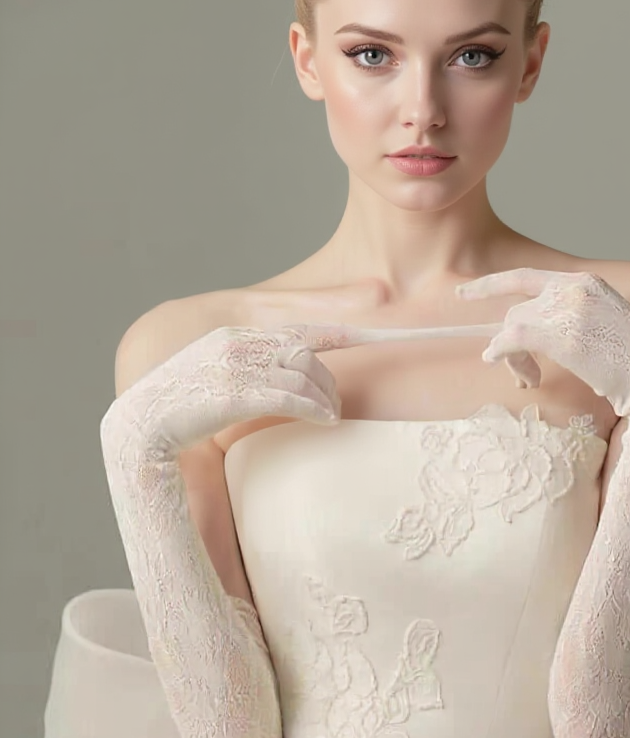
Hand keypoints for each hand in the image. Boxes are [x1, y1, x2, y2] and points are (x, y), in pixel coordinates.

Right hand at [102, 324, 344, 459]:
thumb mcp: (219, 367)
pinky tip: (326, 419)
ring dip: (326, 397)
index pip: (299, 319)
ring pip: (304, 375)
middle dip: (328, 378)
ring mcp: (236, 367)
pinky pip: (292, 397)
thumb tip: (293, 366)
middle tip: (335, 402)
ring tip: (331, 414)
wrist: (143, 424)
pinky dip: (317, 408)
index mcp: (235, 328)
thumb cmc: (182, 397)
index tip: (379, 312)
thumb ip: (255, 359)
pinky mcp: (235, 394)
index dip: (341, 320)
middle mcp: (238, 341)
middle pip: (306, 353)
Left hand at [456, 268, 629, 417]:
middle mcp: (574, 287)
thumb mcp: (605, 329)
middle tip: (522, 375)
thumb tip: (531, 339)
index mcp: (587, 282)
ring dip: (512, 356)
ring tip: (528, 380)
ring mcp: (566, 307)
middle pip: (518, 309)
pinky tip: (503, 364)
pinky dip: (501, 352)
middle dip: (510, 340)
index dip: (492, 285)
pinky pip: (511, 338)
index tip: (465, 293)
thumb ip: (572, 322)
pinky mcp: (559, 332)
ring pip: (513, 326)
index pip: (527, 277)